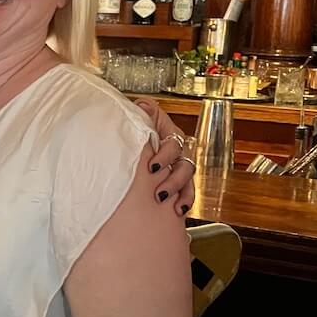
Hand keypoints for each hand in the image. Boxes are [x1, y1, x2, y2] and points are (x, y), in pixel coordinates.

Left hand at [135, 97, 194, 215]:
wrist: (128, 139)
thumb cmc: (134, 128)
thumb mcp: (136, 118)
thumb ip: (141, 113)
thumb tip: (144, 106)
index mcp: (168, 133)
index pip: (174, 143)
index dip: (165, 156)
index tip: (152, 167)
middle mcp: (176, 150)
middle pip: (184, 164)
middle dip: (173, 179)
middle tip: (159, 191)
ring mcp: (177, 165)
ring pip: (187, 178)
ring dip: (180, 191)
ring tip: (169, 202)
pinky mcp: (176, 179)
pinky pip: (187, 191)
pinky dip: (185, 201)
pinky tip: (179, 209)